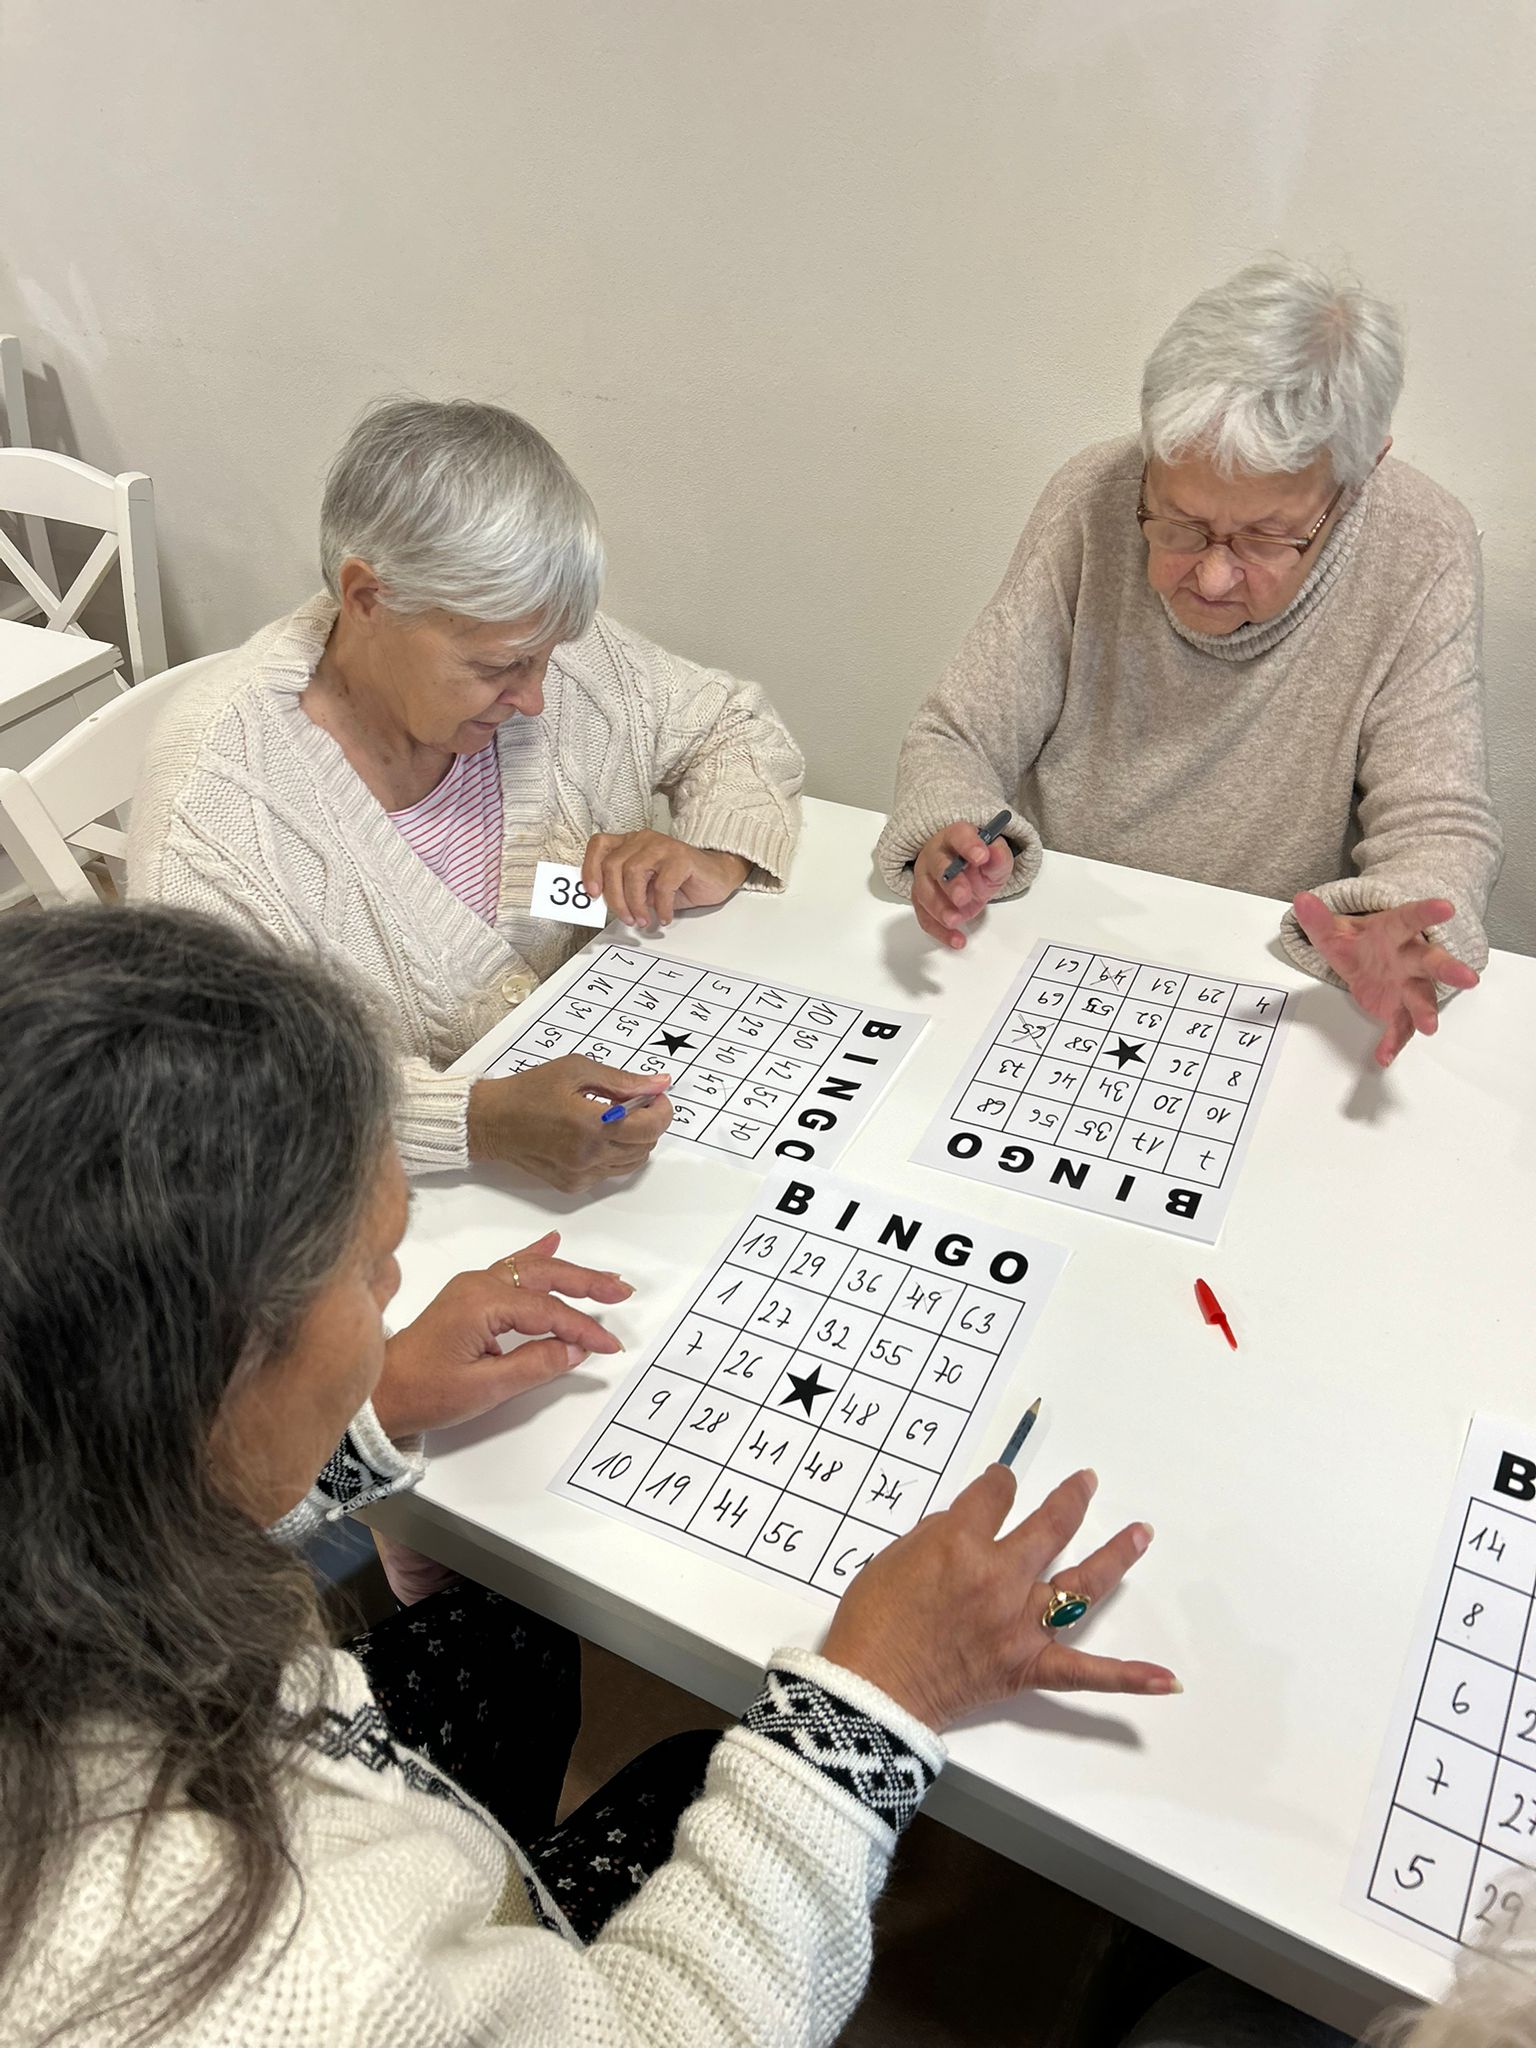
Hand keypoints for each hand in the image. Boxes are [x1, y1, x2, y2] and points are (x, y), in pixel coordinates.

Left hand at [371, 1234, 631, 1437]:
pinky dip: (535, 1256)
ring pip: (531, 1270)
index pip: (547, 1311)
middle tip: (622, 1291)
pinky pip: (510, 1268)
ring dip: (569, 1272)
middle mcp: (478, 1285)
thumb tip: (575, 1348)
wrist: (381, 1393)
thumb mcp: (485, 1388)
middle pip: (544, 1276)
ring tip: (604, 1279)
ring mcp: (472, 1286)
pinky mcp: (469, 1295)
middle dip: (587, 1283)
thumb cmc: (425, 1392)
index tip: (608, 1344)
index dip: (582, 1327)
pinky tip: (552, 1242)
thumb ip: (535, 1365)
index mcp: (482, 1304)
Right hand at [468, 1056, 672, 1190]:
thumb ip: (622, 1080)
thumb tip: (657, 1084)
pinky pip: (610, 1173)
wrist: (490, 1121)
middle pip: (646, 1146)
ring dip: (634, 1140)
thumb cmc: (528, 1091)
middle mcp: (589, 1156)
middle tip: (634, 1101)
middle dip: (649, 1122)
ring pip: (632, 1163)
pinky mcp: (573, 1185)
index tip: (656, 1097)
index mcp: (591, 1125)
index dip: (662, 1110)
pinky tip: (596, 1136)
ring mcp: (581, 1175)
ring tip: (614, 1118)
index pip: (651, 1127)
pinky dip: (614, 1154)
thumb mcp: (576, 1070)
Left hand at [581, 831, 749, 929]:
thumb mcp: (644, 886)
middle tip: (626, 918)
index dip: (590, 868)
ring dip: (635, 903)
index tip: (592, 893)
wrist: (716, 876)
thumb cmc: (679, 881)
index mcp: (630, 844)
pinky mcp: (681, 857)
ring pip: (634, 872)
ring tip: (643, 919)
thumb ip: (624, 888)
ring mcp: (663, 846)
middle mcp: (644, 840)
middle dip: (615, 898)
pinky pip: (662, 884)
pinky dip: (660, 906)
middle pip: (614, 864)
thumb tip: (605, 904)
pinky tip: (664, 915)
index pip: (599, 845)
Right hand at [819, 1466, 1175, 1731]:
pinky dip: (1129, 1679)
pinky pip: (1086, 1674)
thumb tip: (967, 1528)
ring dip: (1115, 1555)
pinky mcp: (1027, 1667)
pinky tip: (1168, 1681)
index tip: (998, 1487)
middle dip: (1069, 1499)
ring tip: (1141, 1533)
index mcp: (962, 1543)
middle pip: (1050, 1525)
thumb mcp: (893, 1557)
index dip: (998, 1486)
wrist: (871, 1690)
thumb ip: (937, 1536)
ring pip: (1081, 1584)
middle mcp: (1001, 1578)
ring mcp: (1020, 1624)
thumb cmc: (871, 1622)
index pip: (995, 1495)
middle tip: (1085, 1484)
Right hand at [911, 823, 1013, 949]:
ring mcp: (924, 879)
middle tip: (963, 896)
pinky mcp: (922, 902)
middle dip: (950, 883)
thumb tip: (993, 851)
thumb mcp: (997, 858)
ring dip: (940, 909)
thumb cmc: (979, 864)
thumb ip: (998, 856)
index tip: (982, 856)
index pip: (958, 836)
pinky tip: (956, 939)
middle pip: (937, 866)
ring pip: (925, 893)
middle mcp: (935, 855)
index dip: (968, 845)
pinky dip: (939, 931)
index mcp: (954, 838)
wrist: (968, 876)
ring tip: (956, 920)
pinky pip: (925, 917)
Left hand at [1291, 893, 1478, 1068]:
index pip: (1410, 919)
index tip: (1445, 907)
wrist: (1365, 959)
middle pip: (1432, 963)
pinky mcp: (1399, 1010)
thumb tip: (1302, 901)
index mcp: (1393, 933)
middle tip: (1468, 978)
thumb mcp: (1333, 929)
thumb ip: (1318, 919)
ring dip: (1425, 1012)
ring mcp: (1407, 986)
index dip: (1427, 913)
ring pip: (1422, 998)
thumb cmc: (1358, 941)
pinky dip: (1394, 1042)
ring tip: (1428, 1027)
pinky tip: (1385, 1055)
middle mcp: (1408, 958)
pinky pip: (1400, 1028)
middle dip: (1448, 970)